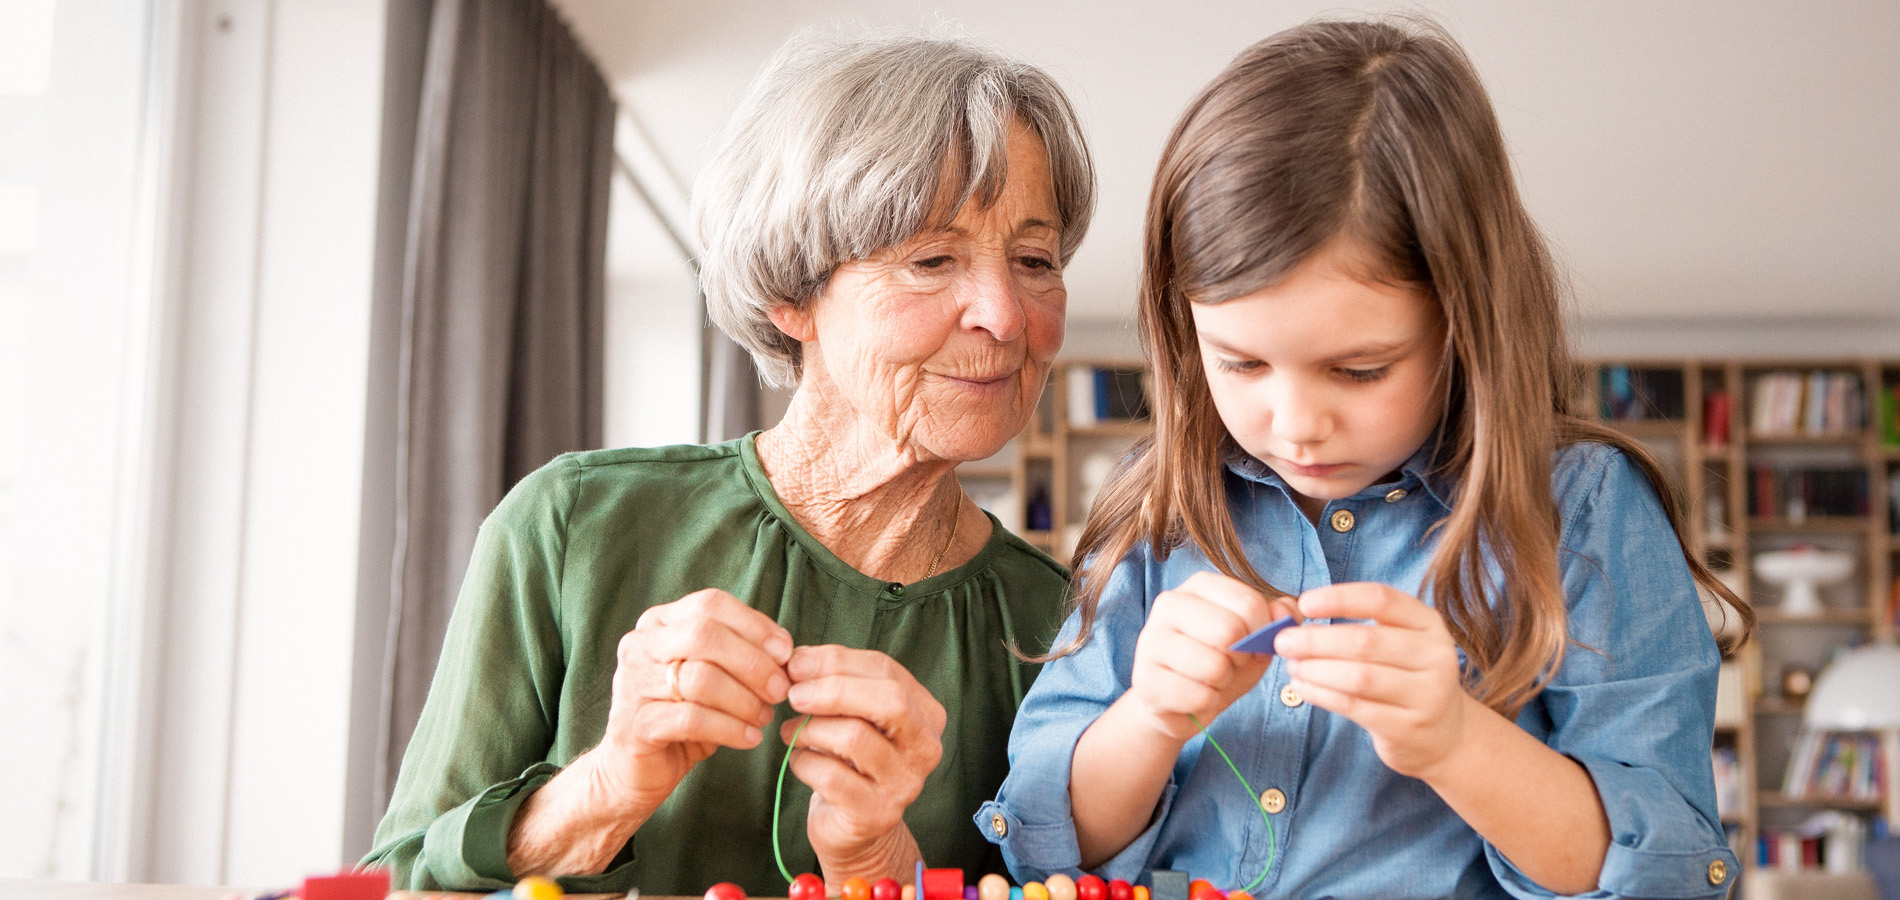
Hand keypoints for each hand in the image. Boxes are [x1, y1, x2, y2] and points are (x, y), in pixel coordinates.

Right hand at [594, 588, 793, 815]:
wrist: (637, 770)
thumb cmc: (684, 717)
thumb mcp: (713, 677)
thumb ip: (740, 656)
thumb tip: (786, 652)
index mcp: (659, 623)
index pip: (711, 603)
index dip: (755, 625)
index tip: (786, 652)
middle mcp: (640, 645)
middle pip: (705, 635)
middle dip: (753, 662)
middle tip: (780, 689)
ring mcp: (632, 683)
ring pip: (700, 678)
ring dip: (744, 699)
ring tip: (765, 716)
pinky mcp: (634, 724)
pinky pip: (692, 719)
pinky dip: (730, 728)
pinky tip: (750, 738)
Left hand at [779, 645, 944, 882]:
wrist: (852, 827)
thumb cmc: (848, 760)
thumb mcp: (849, 714)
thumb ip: (832, 681)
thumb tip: (798, 659)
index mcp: (926, 713)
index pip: (886, 670)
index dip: (836, 661)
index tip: (796, 663)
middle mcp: (926, 748)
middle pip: (889, 700)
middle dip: (833, 690)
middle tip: (793, 695)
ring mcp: (905, 784)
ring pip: (854, 738)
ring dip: (810, 729)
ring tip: (792, 732)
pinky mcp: (876, 814)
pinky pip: (832, 776)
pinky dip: (804, 762)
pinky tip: (800, 760)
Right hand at [1124, 571, 1295, 741]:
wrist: (1180, 702)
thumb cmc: (1221, 663)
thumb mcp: (1255, 638)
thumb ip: (1276, 620)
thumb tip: (1287, 612)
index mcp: (1198, 586)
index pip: (1248, 602)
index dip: (1263, 633)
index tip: (1253, 644)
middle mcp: (1168, 604)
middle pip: (1230, 631)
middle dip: (1241, 658)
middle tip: (1230, 665)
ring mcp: (1151, 641)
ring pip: (1214, 666)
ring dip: (1223, 683)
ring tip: (1211, 681)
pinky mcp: (1145, 680)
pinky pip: (1199, 697)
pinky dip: (1208, 704)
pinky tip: (1195, 698)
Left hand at [1271, 582, 1471, 778]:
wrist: (1445, 736)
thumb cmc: (1405, 679)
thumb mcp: (1397, 644)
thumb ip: (1357, 626)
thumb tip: (1293, 614)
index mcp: (1429, 624)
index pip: (1382, 599)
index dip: (1339, 598)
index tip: (1304, 604)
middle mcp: (1434, 656)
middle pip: (1364, 640)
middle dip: (1315, 640)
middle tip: (1282, 641)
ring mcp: (1426, 694)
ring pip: (1357, 676)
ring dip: (1315, 669)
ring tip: (1291, 666)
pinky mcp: (1407, 727)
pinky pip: (1354, 706)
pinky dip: (1321, 694)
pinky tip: (1301, 687)